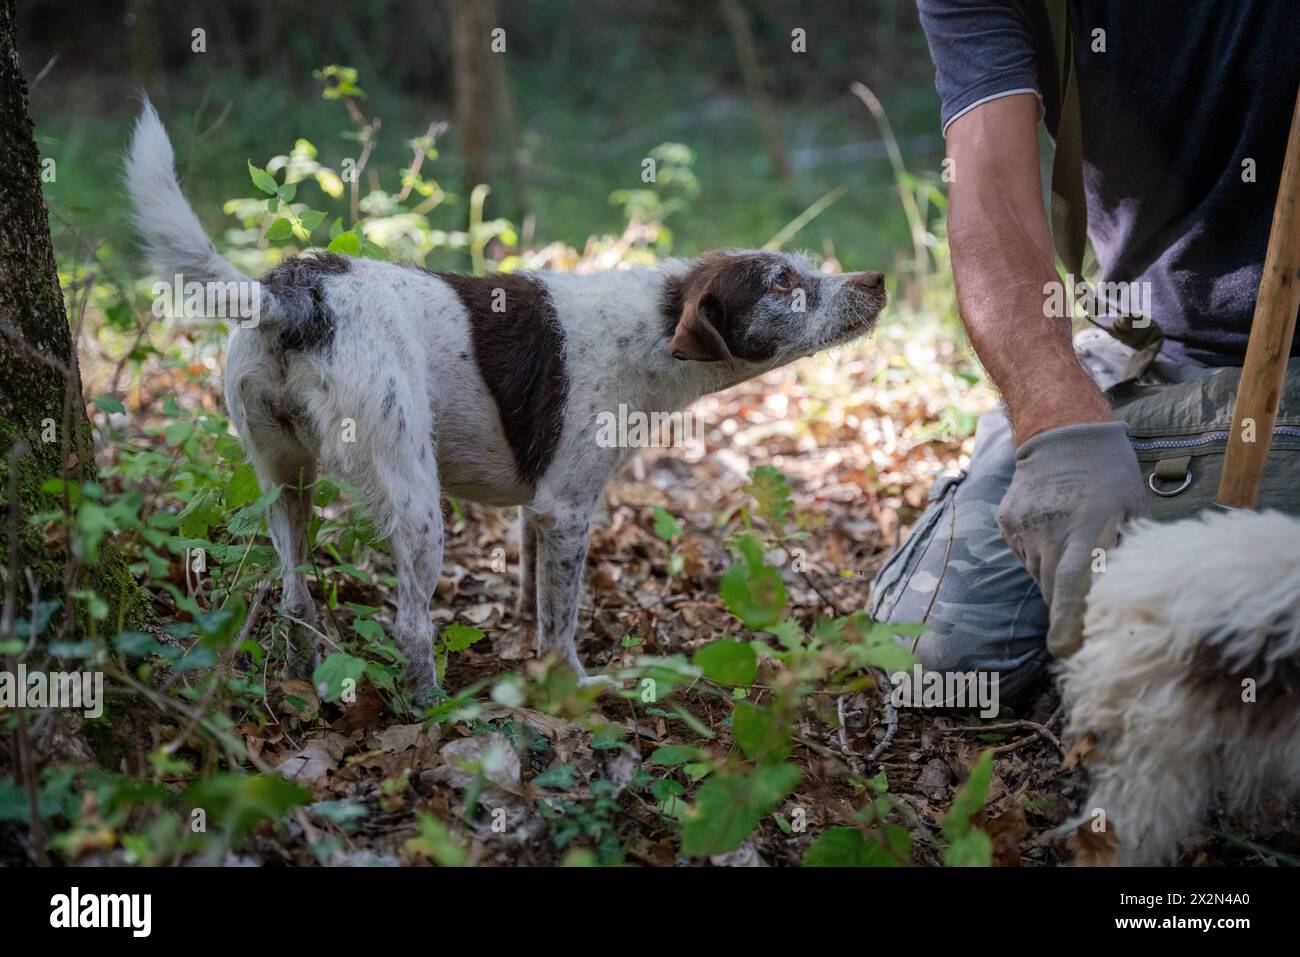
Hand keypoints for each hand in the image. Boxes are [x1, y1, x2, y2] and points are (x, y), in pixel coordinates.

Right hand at [996, 421, 1148, 656]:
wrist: (1062, 435)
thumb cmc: (1110, 477)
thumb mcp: (1134, 511)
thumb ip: (1130, 554)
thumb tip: (1134, 601)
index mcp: (1086, 526)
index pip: (1071, 583)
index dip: (1067, 620)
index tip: (1064, 650)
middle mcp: (1049, 528)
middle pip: (1052, 588)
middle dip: (1067, 601)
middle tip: (1085, 594)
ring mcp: (1023, 525)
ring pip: (1036, 574)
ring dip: (1053, 575)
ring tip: (1070, 546)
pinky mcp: (1007, 522)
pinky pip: (1023, 556)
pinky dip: (1038, 556)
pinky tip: (1052, 531)